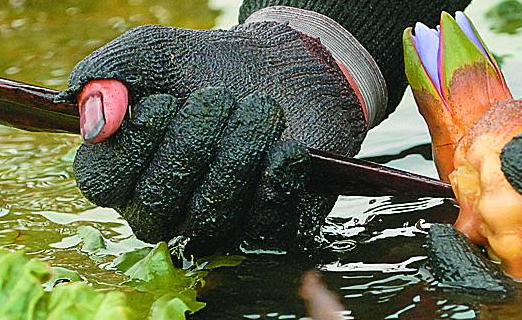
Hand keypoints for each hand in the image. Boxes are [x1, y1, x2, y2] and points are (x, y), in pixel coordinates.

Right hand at [62, 20, 364, 255]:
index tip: (163, 103)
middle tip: (219, 96)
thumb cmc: (201, 66)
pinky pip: (262, 226)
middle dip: (192, 142)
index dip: (131, 146)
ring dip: (238, 151)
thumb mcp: (148, 54)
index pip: (102, 183)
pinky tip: (286, 147)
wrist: (274, 69)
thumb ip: (107, 76)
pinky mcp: (262, 226)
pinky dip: (276, 182)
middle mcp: (161, 208)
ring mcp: (212, 224)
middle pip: (158, 202)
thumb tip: (94, 122)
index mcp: (120, 172)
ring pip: (211, 215)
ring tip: (259, 106)